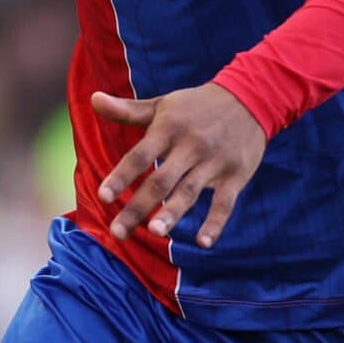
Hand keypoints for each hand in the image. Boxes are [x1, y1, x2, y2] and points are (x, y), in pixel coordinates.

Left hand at [93, 85, 267, 248]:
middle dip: (138, 207)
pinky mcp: (236, 175)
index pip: (139, 156)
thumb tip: (93, 100)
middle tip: (118, 232)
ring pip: (189, 192)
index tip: (102, 197)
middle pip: (160, 181)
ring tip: (154, 233)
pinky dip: (215, 223)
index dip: (121, 176)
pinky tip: (203, 243)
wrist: (250, 99)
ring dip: (172, 214)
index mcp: (167, 129)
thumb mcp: (162, 105)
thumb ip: (127, 110)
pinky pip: (225, 203)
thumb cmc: (195, 106)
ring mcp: (213, 163)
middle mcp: (189, 147)